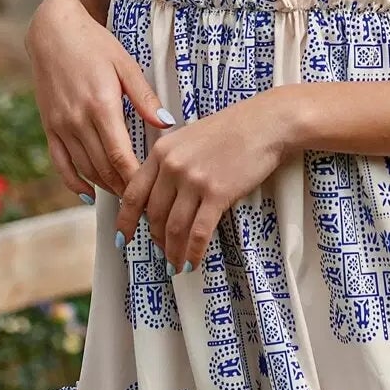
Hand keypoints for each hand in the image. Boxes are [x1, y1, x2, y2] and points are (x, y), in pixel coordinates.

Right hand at [25, 0, 174, 198]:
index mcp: (101, 105)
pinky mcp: (48, 126)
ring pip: (85, 169)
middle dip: (126, 188)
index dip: (137, 179)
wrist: (53, 31)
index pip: (121, 156)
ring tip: (127, 197)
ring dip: (106, 187)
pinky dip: (74, 183)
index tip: (154, 191)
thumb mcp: (126, 65)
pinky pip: (60, 163)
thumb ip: (145, 98)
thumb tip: (168, 123)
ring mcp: (60, 125)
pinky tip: (89, 194)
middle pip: (104, 168)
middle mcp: (78, 120)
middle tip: (146, 200)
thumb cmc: (94, 44)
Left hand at [114, 90, 297, 272]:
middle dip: (156, 240)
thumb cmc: (231, 129)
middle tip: (162, 253)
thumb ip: (170, 163)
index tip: (123, 238)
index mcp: (161, 152)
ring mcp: (194, 180)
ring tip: (176, 265)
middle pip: (155, 215)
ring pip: (175, 228)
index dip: (125, 221)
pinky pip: (199, 232)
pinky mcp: (217, 193)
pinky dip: (194, 252)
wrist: (266, 123)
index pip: (134, 193)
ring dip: (173, 252)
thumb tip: (160, 197)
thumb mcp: (188, 138)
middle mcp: (172, 166)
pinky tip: (193, 262)